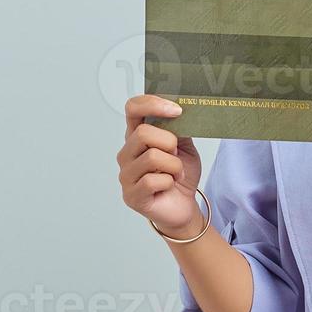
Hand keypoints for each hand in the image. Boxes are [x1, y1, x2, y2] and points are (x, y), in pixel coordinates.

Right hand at [118, 95, 204, 235]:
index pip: (133, 109)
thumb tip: (178, 109)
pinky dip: (170, 182)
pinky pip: (153, 180)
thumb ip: (178, 129)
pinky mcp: (131, 195)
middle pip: (143, 133)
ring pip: (152, 157)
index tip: (176, 110)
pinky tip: (169, 186)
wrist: (183, 206)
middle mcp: (127, 153)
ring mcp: (126, 175)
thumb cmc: (181, 176)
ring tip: (176, 174)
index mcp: (137, 137)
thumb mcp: (184, 146)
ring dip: (174, 166)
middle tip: (177, 155)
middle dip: (169, 143)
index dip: (152, 104)